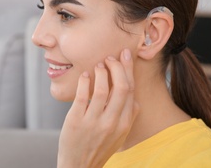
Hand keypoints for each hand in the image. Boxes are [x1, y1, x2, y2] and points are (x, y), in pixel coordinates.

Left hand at [57, 49, 138, 167]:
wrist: (79, 166)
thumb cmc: (99, 146)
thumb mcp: (120, 135)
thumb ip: (128, 117)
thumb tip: (135, 99)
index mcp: (124, 123)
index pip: (131, 90)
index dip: (128, 70)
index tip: (125, 55)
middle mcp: (111, 122)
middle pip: (121, 87)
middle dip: (117, 67)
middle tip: (110, 57)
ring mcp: (93, 122)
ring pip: (102, 90)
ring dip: (101, 72)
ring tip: (98, 65)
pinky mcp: (75, 121)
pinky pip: (82, 96)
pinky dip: (84, 82)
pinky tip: (84, 75)